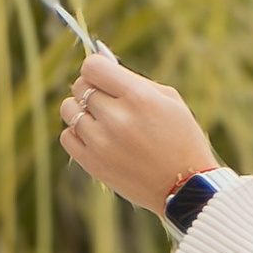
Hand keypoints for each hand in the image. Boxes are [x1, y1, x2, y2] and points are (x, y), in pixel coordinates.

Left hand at [60, 44, 216, 214]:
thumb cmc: (182, 139)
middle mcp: (117, 117)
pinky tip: (96, 137)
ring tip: (101, 119)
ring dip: (81, 110)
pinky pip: (66, 136)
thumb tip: (104, 64)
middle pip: (79, 86)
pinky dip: (77, 133)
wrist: (186, 187)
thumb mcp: (170, 100)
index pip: (92, 67)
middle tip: (107, 100)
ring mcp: (101, 142)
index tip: (103, 75)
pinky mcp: (92, 164)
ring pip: (68, 109)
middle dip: (91, 88)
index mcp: (139, 97)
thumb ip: (135, 80)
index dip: (96, 68)